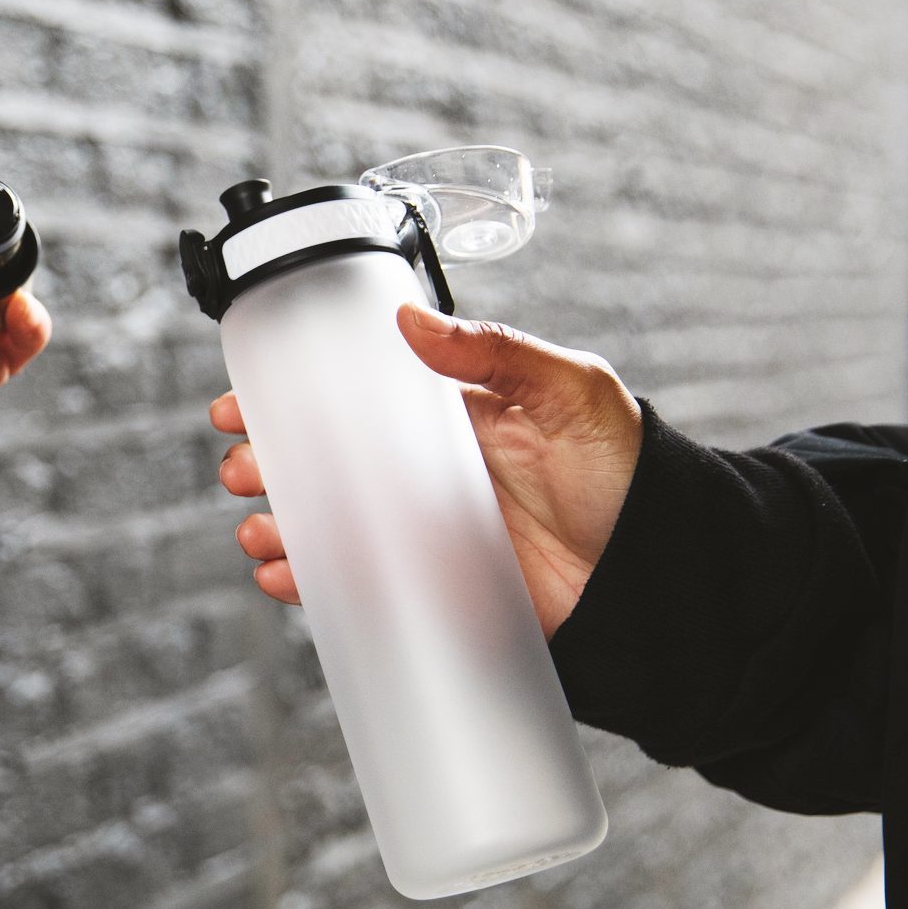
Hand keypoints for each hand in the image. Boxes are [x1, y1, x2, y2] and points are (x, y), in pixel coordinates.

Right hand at [213, 302, 642, 636]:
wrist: (663, 572)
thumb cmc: (629, 473)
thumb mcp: (572, 391)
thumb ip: (495, 351)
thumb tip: (410, 320)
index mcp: (447, 415)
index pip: (351, 398)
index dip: (291, 399)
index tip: (245, 402)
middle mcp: (423, 473)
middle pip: (322, 464)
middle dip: (268, 465)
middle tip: (244, 469)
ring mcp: (422, 532)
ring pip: (327, 526)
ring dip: (280, 527)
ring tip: (261, 531)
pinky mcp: (432, 589)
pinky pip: (356, 585)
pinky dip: (311, 584)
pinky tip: (286, 577)